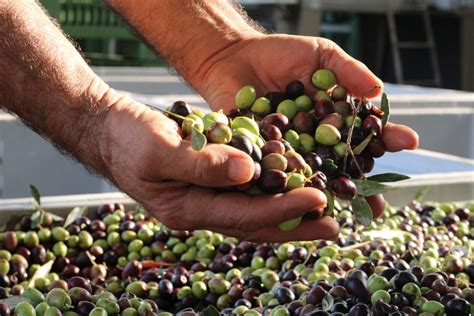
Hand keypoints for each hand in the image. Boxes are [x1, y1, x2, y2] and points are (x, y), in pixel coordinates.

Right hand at [99, 94, 335, 241]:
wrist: (110, 130)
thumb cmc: (127, 139)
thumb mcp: (159, 149)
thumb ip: (201, 163)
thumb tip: (248, 171)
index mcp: (186, 210)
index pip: (243, 215)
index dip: (283, 209)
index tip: (318, 199)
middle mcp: (200, 210)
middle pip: (254, 225)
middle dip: (295, 225)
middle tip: (334, 226)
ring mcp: (203, 199)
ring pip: (253, 213)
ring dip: (288, 213)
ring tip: (322, 212)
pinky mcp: (208, 182)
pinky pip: (244, 194)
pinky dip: (270, 193)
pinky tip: (291, 186)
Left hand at [192, 34, 418, 216]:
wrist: (233, 57)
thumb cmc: (280, 55)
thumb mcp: (321, 55)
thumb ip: (348, 71)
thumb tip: (378, 90)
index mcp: (335, 118)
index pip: (364, 131)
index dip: (384, 137)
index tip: (408, 141)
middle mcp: (315, 141)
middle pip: (341, 164)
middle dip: (360, 185)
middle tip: (377, 206)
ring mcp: (289, 151)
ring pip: (310, 176)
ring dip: (325, 195)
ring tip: (341, 211)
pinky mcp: (260, 157)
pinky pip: (273, 173)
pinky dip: (284, 187)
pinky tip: (296, 201)